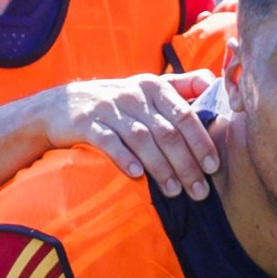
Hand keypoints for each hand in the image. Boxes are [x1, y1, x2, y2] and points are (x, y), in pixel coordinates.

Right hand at [45, 70, 219, 198]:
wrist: (60, 106)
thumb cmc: (116, 103)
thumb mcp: (147, 89)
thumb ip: (181, 87)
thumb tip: (216, 86)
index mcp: (154, 87)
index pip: (184, 115)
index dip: (201, 142)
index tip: (213, 167)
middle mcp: (133, 94)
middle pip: (167, 132)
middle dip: (186, 164)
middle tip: (200, 191)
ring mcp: (108, 108)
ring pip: (142, 139)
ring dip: (161, 168)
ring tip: (174, 191)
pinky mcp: (86, 122)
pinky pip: (108, 141)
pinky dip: (124, 158)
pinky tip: (137, 176)